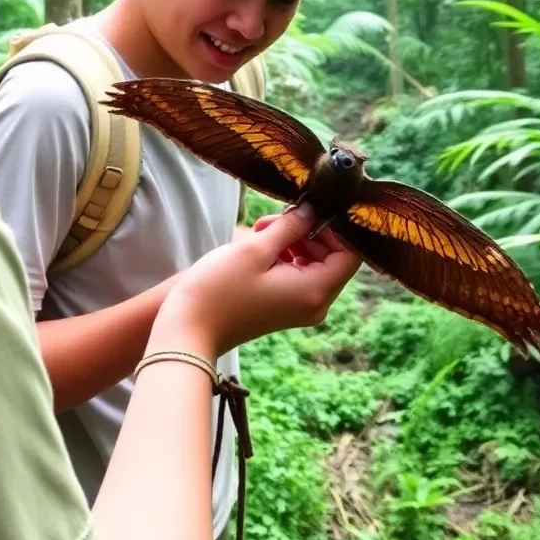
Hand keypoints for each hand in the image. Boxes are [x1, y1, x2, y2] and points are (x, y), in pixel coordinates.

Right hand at [150, 204, 361, 357]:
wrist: (188, 330)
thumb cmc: (220, 288)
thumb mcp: (257, 248)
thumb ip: (291, 225)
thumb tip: (313, 210)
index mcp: (316, 291)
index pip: (351, 254)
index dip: (335, 227)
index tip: (310, 209)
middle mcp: (316, 304)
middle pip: (333, 258)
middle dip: (310, 231)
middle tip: (277, 218)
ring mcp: (300, 309)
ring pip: (315, 264)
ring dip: (295, 241)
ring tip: (262, 230)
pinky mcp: (284, 308)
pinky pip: (299, 275)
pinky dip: (286, 257)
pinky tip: (261, 246)